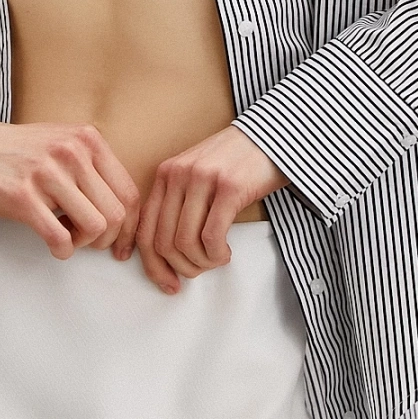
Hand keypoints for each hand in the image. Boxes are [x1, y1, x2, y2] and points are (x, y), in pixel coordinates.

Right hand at [0, 113, 141, 260]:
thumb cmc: (17, 151)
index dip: (130, 227)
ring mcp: (47, 174)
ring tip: (67, 236)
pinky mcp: (22, 197)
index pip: (128, 192)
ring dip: (84, 243)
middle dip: (107, 238)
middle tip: (88, 242)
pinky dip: (63, 250)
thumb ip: (92, 167)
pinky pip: (61, 238)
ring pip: (95, 226)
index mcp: (87, 139)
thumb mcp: (62, 142)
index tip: (121, 245)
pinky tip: (54, 245)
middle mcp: (72, 152)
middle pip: (116, 213)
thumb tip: (122, 211)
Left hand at [130, 125, 288, 293]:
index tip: (167, 283)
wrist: (272, 135)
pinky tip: (226, 253)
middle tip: (199, 271)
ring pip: (185, 242)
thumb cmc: (236, 162)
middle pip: (163, 241)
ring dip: (201, 263)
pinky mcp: (229, 187)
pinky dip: (217, 254)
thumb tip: (166, 254)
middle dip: (181, 267)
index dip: (152, 265)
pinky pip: (211, 236)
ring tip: (216, 259)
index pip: (145, 229)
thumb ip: (178, 205)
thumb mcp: (196, 177)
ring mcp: (203, 179)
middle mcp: (178, 174)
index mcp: (165, 174)